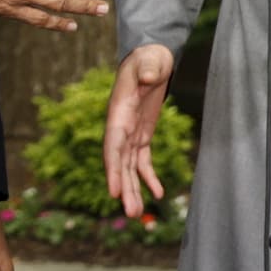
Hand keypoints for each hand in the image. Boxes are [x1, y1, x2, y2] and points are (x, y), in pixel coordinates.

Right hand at [104, 45, 177, 217]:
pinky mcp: (142, 134)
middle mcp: (121, 128)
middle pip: (120, 163)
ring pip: (129, 167)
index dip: (112, 169)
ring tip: (137, 214)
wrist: (150, 56)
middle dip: (124, 188)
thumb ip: (147, 69)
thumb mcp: (148, 60)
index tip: (113, 191)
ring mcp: (131, 132)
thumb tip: (149, 77)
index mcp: (119, 114)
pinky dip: (149, 177)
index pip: (113, 145)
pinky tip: (158, 193)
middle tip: (131, 213)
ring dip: (133, 189)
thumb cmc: (148, 57)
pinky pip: (143, 160)